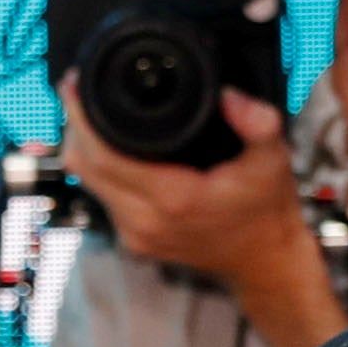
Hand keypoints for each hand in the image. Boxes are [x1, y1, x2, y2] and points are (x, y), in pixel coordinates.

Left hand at [56, 76, 306, 289]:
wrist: (266, 261)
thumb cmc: (266, 212)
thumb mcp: (273, 160)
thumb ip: (258, 123)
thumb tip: (229, 95)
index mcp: (173, 199)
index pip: (102, 155)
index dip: (81, 117)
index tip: (75, 85)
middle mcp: (146, 221)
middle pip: (83, 167)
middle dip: (74, 126)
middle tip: (78, 90)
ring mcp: (137, 235)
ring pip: (87, 183)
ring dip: (83, 148)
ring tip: (91, 113)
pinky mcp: (135, 240)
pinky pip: (102, 197)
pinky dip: (98, 169)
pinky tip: (110, 147)